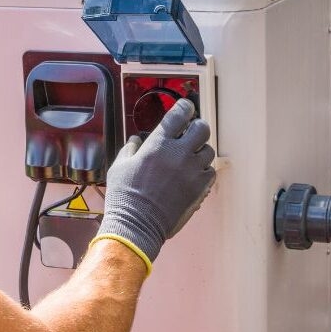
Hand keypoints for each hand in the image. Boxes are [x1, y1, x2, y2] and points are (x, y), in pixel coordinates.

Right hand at [97, 98, 214, 262]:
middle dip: (197, 127)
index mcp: (158, 143)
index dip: (184, 107)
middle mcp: (179, 153)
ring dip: (200, 150)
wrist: (137, 224)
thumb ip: (130, 149)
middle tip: (190, 133)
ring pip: (209, 150)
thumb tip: (136, 140)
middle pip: (202, 128)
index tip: (185, 107)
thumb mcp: (120, 166)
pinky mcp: (199, 188)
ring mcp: (192, 171)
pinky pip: (210, 172)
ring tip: (190, 157)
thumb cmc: (124, 195)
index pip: (180, 113)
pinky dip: (204, 170)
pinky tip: (193, 174)